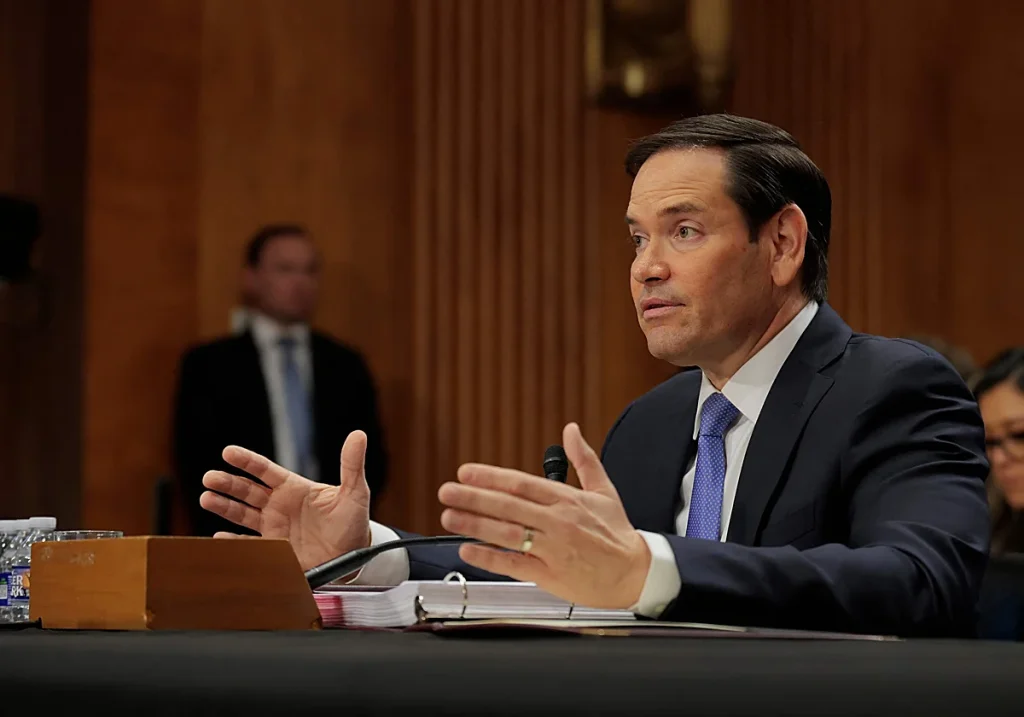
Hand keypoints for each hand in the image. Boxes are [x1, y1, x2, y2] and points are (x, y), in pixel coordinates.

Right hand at [199, 430, 371, 570]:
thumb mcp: (355, 492)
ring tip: (206, 498)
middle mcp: (279, 505)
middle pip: (247, 490)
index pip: (265, 470)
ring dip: (224, 506)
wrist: (354, 555)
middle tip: (209, 478)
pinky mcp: (275, 549)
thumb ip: (352, 465)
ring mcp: (274, 527)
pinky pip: (250, 544)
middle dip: (228, 483)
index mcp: (294, 488)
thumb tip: (358, 435)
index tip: (228, 452)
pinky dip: (234, 541)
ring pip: (242, 513)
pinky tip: (220, 536)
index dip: (246, 461)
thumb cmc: (354, 521)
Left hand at [437, 422, 650, 609]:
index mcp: (567, 499)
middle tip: (447, 491)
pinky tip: (468, 549)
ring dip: (475, 525)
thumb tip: (571, 430)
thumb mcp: (604, 490)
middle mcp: (558, 522)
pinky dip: (490, 557)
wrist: (636, 573)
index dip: (492, 477)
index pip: (522, 484)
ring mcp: (553, 549)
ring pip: (508, 534)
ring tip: (449, 517)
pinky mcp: (550, 575)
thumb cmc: (616, 533)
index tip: (466, 472)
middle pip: (509, 506)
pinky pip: (515, 565)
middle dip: (474, 498)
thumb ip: (583, 459)